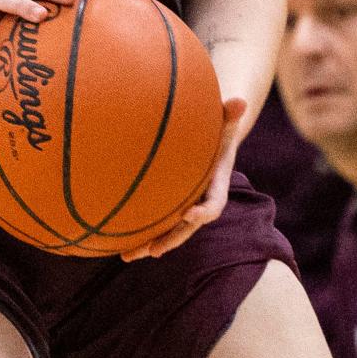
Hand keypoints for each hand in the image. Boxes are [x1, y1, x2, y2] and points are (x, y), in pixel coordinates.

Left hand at [121, 96, 244, 260]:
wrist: (212, 143)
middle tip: (154, 251)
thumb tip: (239, 101)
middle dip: (171, 240)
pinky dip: (139, 233)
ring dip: (149, 245)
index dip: (203, 212)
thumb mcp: (224, 123)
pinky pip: (156, 223)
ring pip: (169, 232)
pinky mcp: (170, 206)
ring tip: (127, 256)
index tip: (188, 214)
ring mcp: (185, 207)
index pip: (214, 205)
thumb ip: (230, 115)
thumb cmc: (216, 130)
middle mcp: (200, 202)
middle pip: (187, 229)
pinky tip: (117, 243)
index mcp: (216, 186)